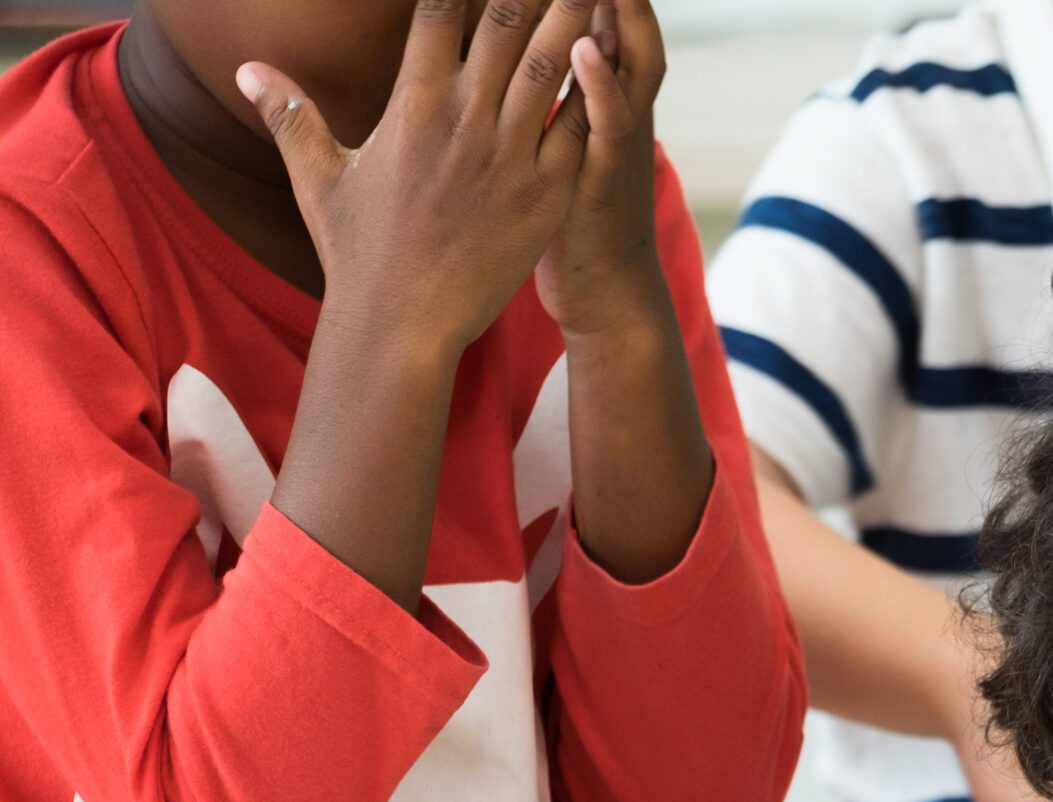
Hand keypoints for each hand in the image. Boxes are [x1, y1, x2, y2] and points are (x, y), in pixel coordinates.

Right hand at [238, 0, 597, 361]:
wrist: (401, 325)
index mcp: (410, 105)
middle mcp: (461, 119)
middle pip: (504, 23)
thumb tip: (245, 67)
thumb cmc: (359, 253)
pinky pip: (577, 129)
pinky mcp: (545, 193)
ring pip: (551, 65)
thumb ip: (289, 114)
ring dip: (572, 16)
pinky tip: (612, 55)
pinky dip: (596, 91)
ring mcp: (508, 156)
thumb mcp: (318, 177)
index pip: (439, 12)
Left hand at [534, 0, 674, 338]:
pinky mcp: (605, 178)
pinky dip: (604, 86)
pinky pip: (609, 124)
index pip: (601, 13)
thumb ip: (555, 85)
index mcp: (600, 92)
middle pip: (625, 20)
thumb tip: (552, 40)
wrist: (605, 292)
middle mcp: (620, 106)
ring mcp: (617, 140)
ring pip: (629, 60)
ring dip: (618, 13)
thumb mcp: (560, 138)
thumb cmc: (566, 214)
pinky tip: (584, 48)